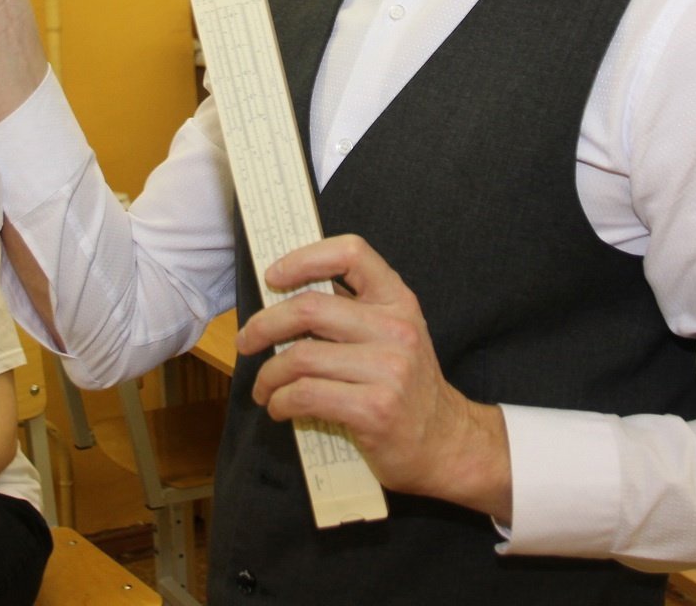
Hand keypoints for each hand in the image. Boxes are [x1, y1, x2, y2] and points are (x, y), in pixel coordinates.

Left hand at [235, 234, 512, 518]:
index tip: (274, 277)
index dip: (305, 258)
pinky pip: (305, 395)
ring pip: (299, 357)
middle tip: (247, 341)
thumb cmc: (407, 387)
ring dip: (268, 374)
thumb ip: (351, 312)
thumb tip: (283, 297)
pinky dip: (279, 402)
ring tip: (264, 387)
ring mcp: (389, 370)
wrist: (447, 443)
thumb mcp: (393, 335)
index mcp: (398, 300)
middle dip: (264, 325)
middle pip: (309, 308)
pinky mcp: (375, 409)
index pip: (352, 253)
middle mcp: (397, 328)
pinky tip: (279, 407)